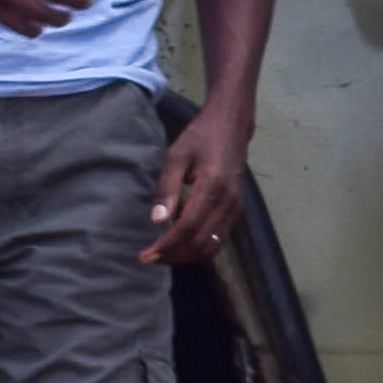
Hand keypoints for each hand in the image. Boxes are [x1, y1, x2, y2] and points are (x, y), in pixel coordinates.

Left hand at [142, 102, 254, 265]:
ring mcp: (236, 207)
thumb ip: (167, 189)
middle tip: (151, 258)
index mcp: (212, 188)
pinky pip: (219, 238)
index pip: (187, 228)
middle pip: (200, 242)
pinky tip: (182, 241)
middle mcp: (228, 202)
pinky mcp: (237, 209)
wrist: (231, 125)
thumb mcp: (176, 157)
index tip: (145, 255)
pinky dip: (200, 246)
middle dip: (174, 255)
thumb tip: (157, 221)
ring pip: (212, 245)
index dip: (166, 245)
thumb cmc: (200, 137)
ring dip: (187, 255)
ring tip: (164, 254)